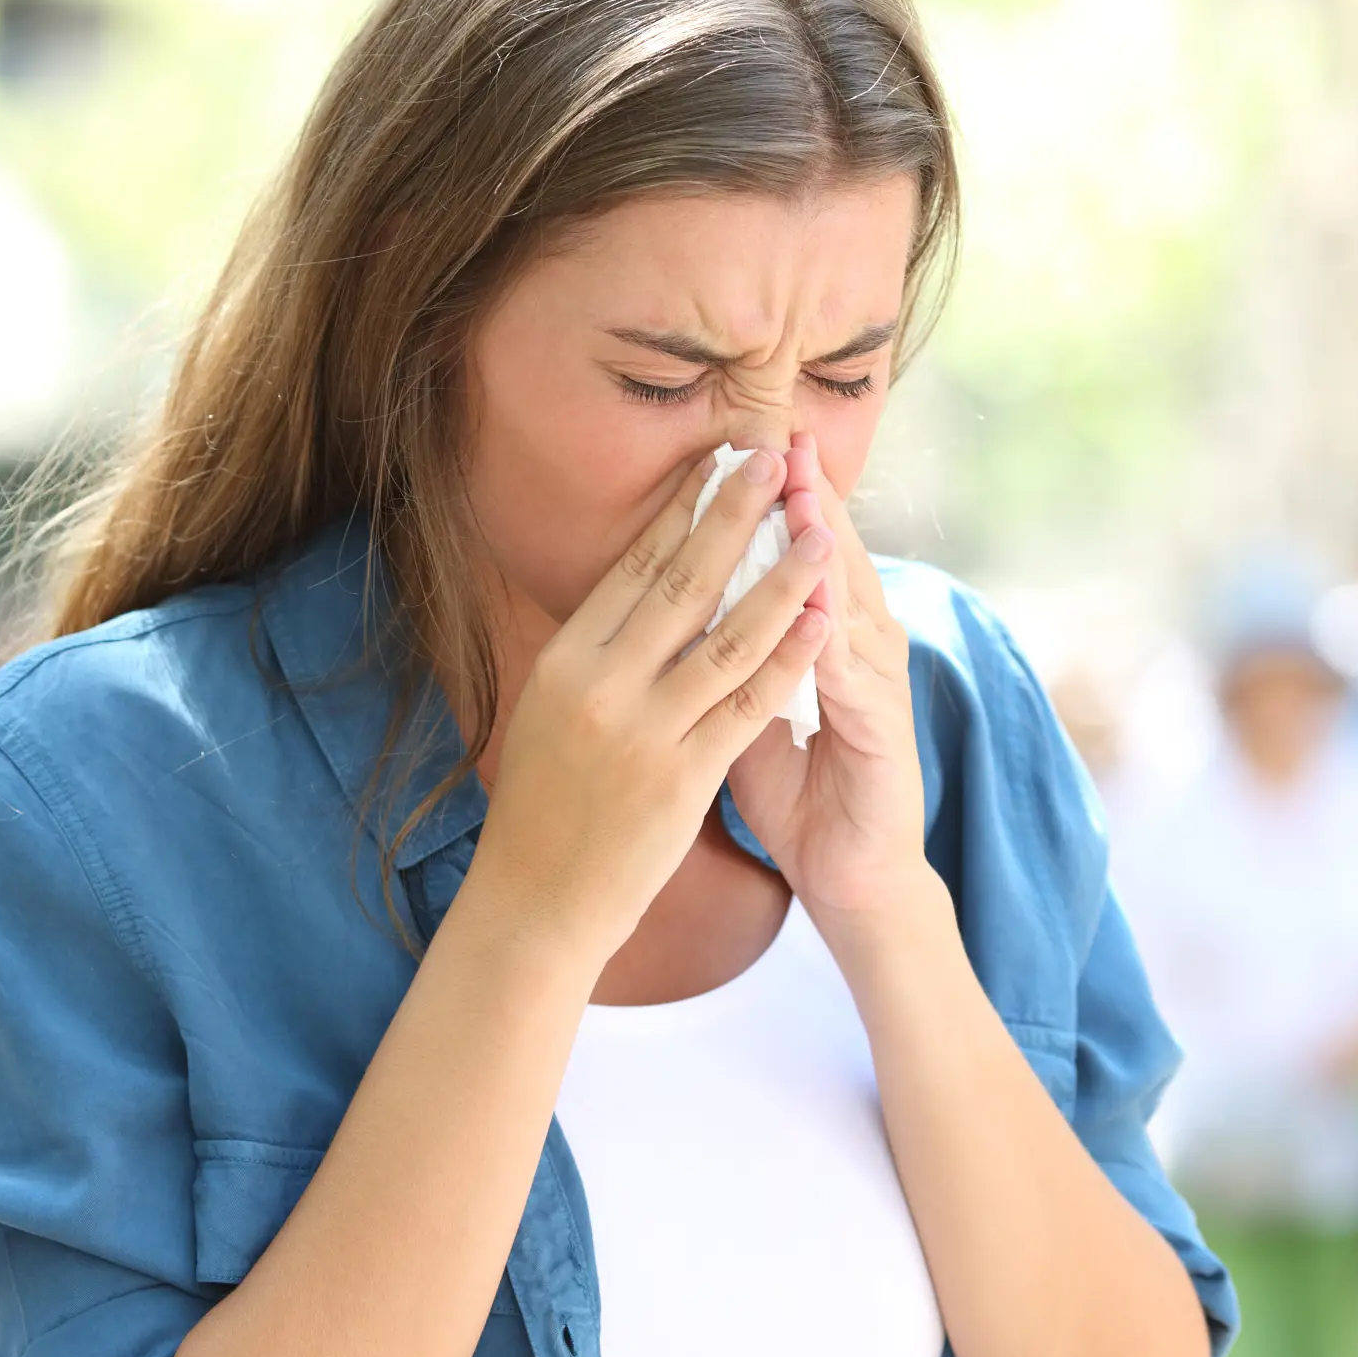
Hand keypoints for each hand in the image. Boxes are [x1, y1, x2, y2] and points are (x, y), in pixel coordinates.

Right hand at [472, 446, 834, 961]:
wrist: (536, 900)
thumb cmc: (546, 804)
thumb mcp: (550, 709)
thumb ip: (596, 651)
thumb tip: (633, 581)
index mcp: (564, 659)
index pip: (634, 566)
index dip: (683, 508)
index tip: (720, 458)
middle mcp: (597, 684)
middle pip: (681, 581)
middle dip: (734, 512)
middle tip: (773, 455)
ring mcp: (639, 731)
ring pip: (726, 635)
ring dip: (781, 575)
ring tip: (819, 527)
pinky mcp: (680, 778)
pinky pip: (748, 704)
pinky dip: (789, 656)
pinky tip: (821, 620)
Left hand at [726, 431, 928, 927]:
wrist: (855, 878)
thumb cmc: (798, 793)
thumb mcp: (746, 710)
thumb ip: (723, 654)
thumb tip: (669, 601)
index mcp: (823, 637)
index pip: (794, 553)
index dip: (773, 500)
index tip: (741, 443)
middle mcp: (859, 648)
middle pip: (832, 557)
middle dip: (809, 497)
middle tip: (785, 436)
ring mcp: (878, 685)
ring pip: (849, 602)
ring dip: (827, 550)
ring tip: (804, 497)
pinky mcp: (886, 731)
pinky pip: (856, 676)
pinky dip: (836, 637)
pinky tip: (820, 602)